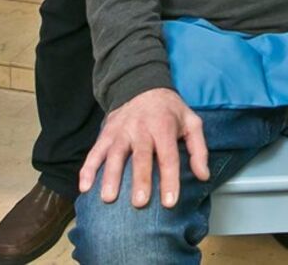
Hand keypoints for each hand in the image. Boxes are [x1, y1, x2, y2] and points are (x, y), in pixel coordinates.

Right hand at [78, 88, 208, 207]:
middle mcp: (142, 128)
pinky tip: (84, 187)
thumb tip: (203, 176)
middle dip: (140, 179)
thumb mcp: (191, 121)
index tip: (169, 202)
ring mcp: (122, 131)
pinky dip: (88, 168)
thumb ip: (198, 148)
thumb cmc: (170, 110)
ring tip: (108, 198)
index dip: (170, 179)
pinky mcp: (107, 133)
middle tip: (139, 203)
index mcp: (164, 126)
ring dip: (111, 176)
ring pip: (115, 154)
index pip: (169, 156)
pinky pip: (95, 151)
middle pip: (141, 156)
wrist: (143, 85)